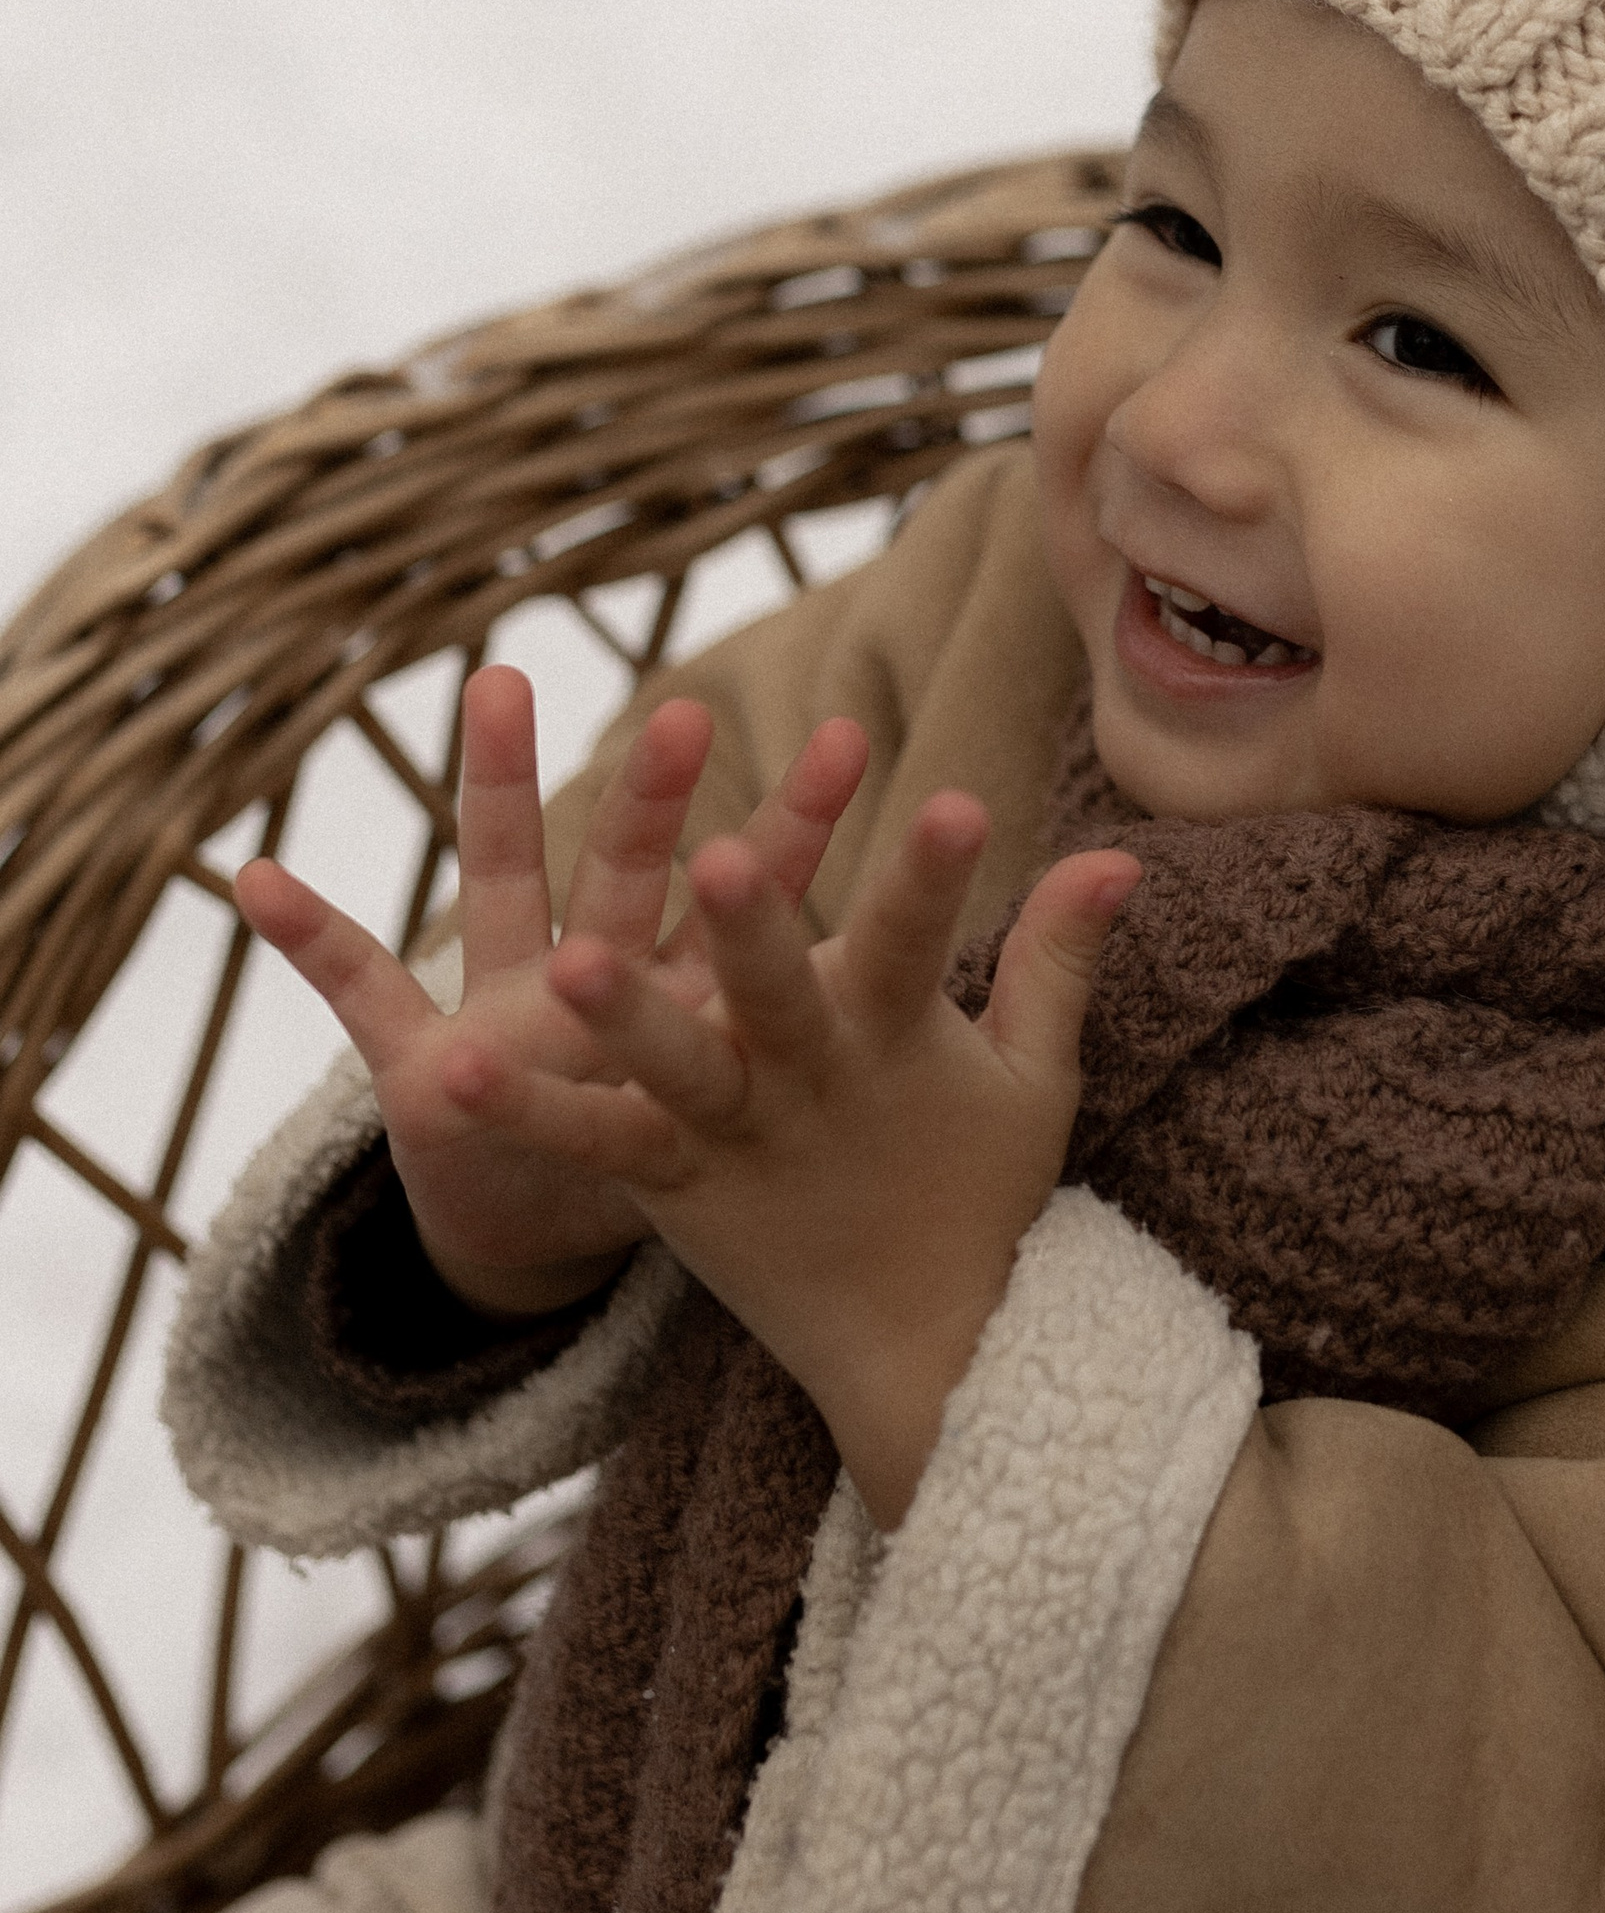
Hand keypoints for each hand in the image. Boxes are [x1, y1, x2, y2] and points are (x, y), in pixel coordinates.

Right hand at [234, 665, 865, 1319]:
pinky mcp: (424, 1066)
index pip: (751, 897)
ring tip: (503, 683)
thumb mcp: (763, 1099)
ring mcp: (505, 1008)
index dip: (797, 830)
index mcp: (689, 998)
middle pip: (631, 873)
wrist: (546, 1228)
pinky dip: (307, 938)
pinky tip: (255, 874)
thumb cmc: (681, 1157)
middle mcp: (598, 979)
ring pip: (504, 883)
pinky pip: (360, 992)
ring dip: (503, 789)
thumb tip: (1041, 945)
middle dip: (655, 796)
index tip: (853, 737)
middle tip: (689, 708)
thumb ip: (874, 1016)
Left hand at [443, 791, 1139, 1523]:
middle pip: (783, 999)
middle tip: (728, 852)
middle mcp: (811, 1085)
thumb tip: (1121, 855)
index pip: (921, 946)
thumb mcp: (1033, 1075)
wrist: (926, 1350)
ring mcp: (737, 1138)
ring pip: (678, 1072)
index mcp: (897, 1041)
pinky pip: (596, 1147)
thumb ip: (1057, 957)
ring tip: (570, 962)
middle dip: (758, 927)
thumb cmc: (979, 1190)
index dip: (936, 880)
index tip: (958, 801)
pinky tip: (449, 1072)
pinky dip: (531, 1115)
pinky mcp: (675, 1187)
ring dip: (625, 1017)